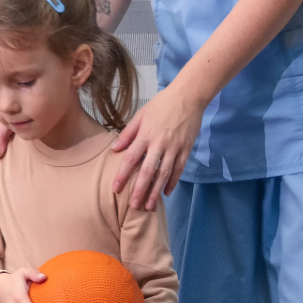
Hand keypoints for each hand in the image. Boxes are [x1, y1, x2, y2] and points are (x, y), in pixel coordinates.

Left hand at [108, 83, 203, 211]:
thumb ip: (128, 133)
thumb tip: (114, 149)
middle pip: (148, 171)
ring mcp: (174, 148)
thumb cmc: (161, 104)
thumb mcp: (141, 114)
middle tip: (133, 206)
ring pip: (164, 174)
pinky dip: (173, 182)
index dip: (123, 174)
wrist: (188, 96)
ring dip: (156, 191)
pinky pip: (179, 169)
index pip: (130, 158)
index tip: (115, 188)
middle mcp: (159, 144)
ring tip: (150, 206)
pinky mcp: (186, 149)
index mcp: (145, 135)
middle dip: (140, 190)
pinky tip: (166, 192)